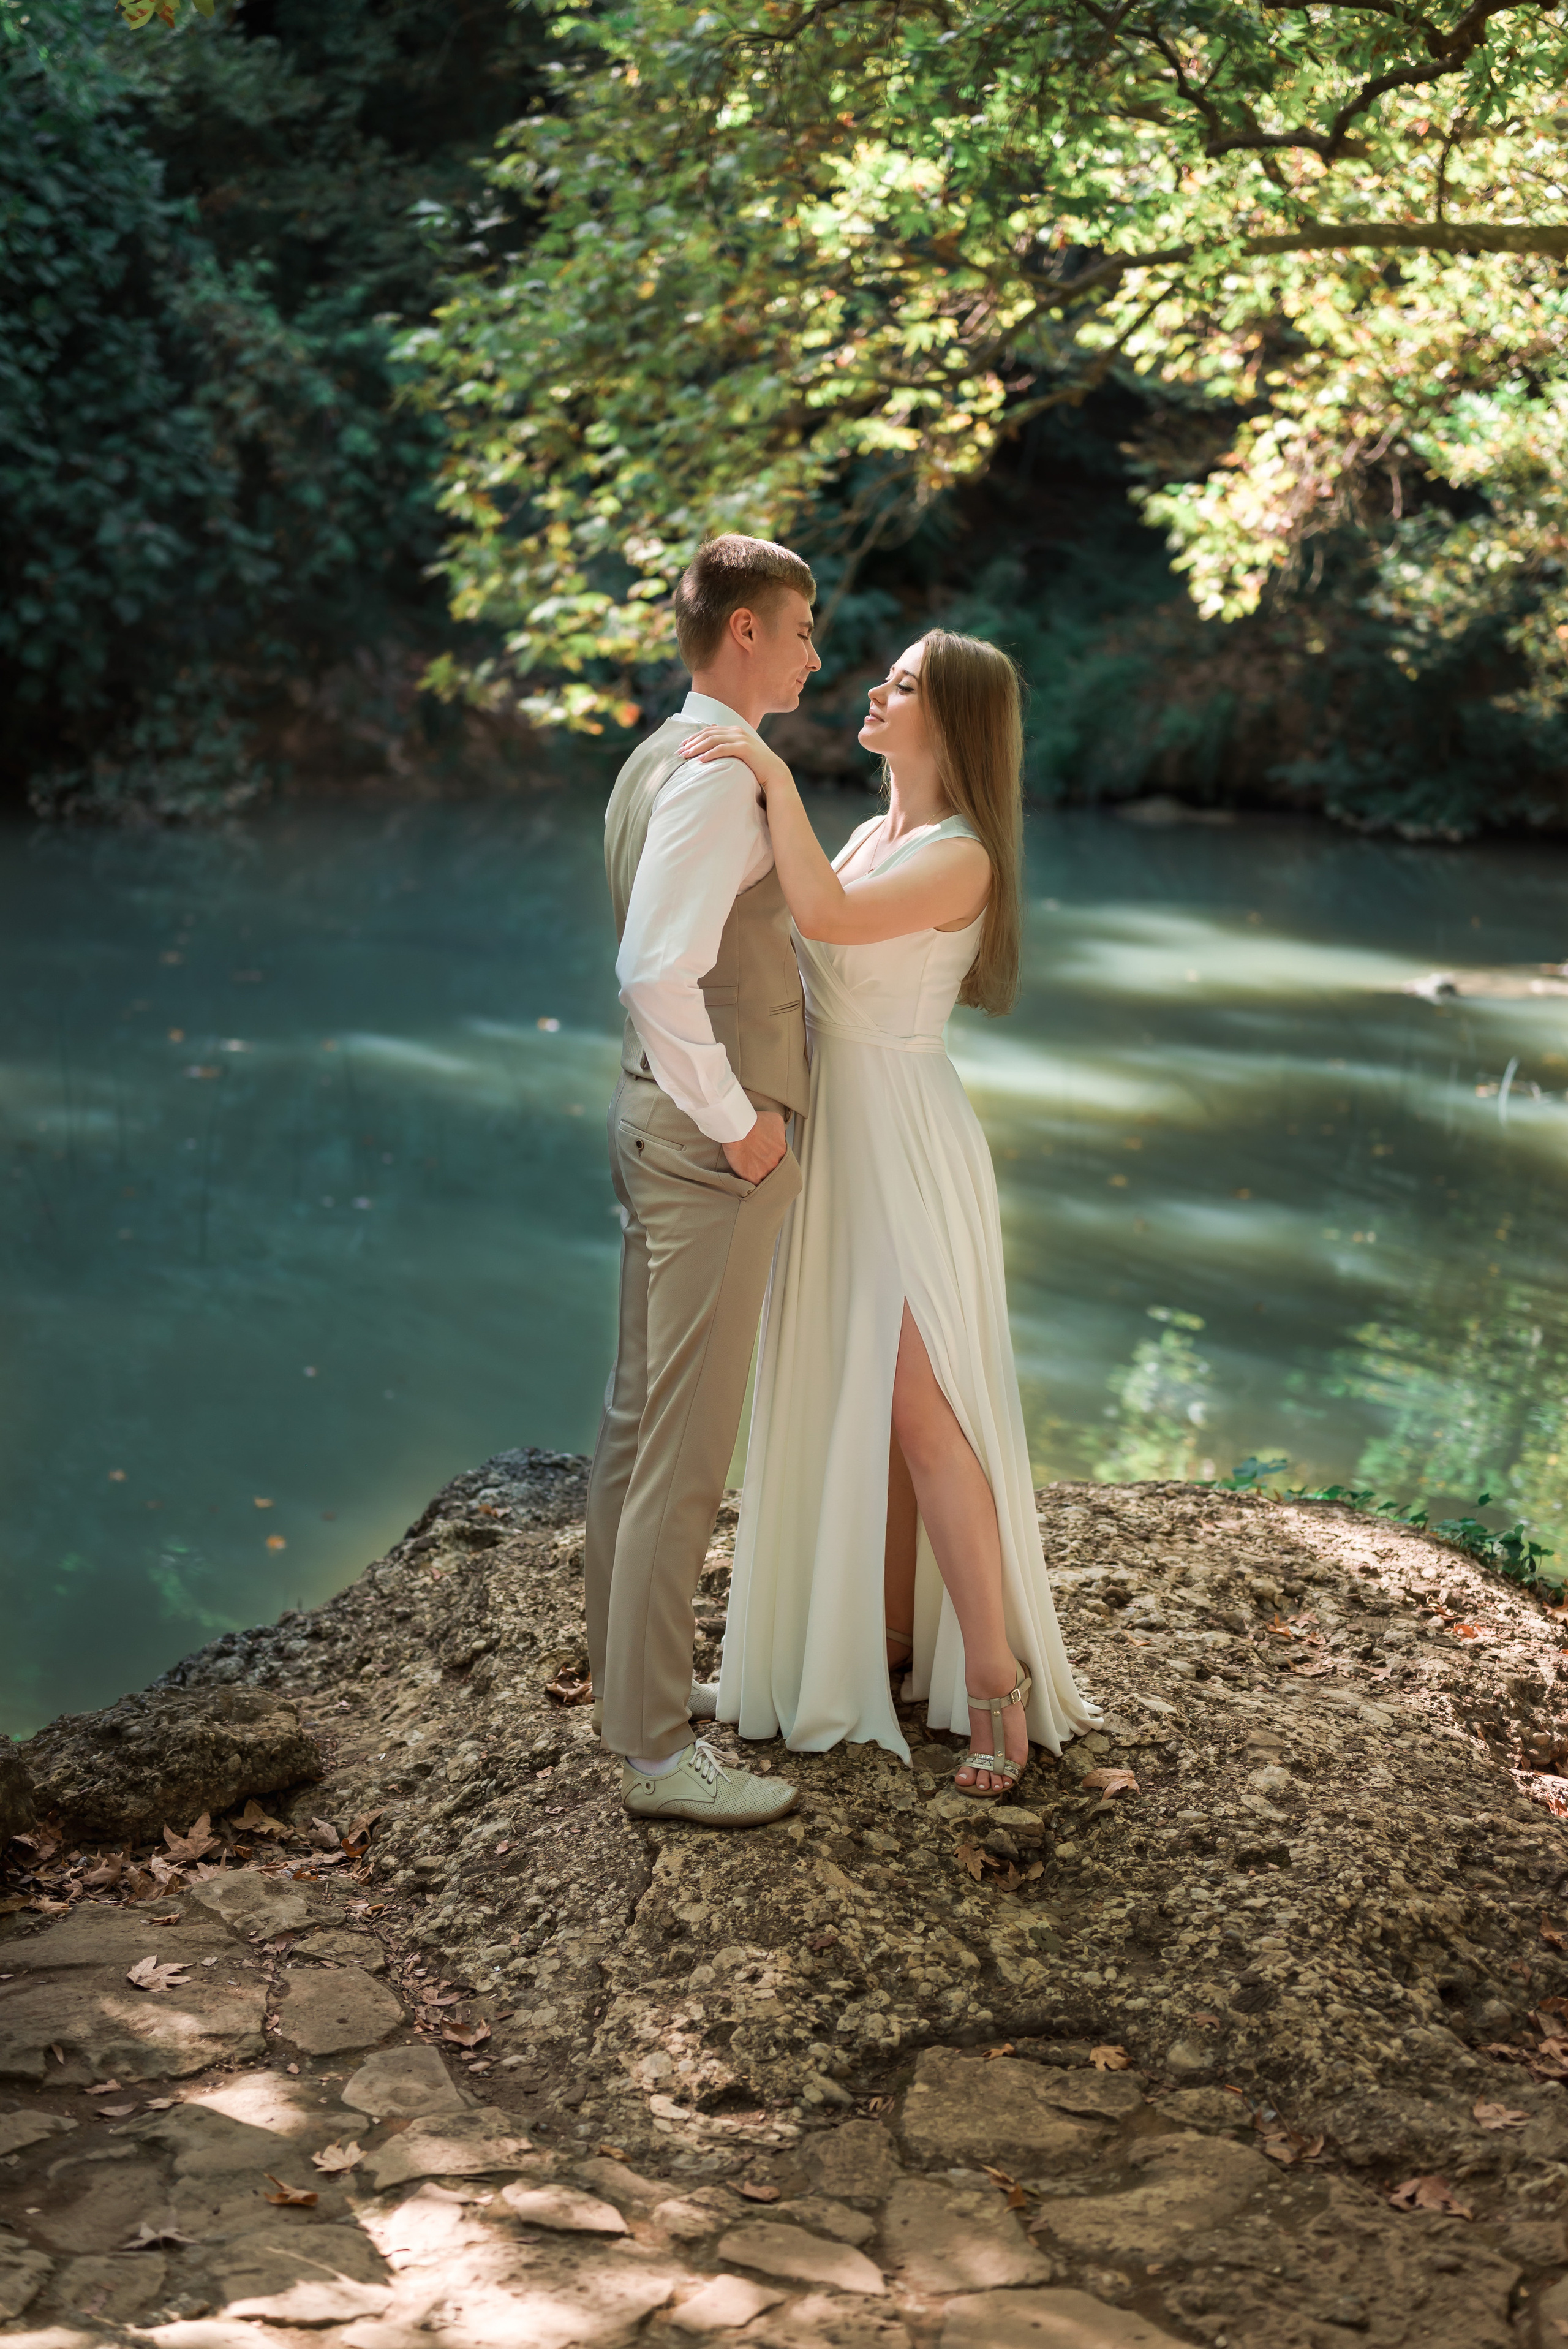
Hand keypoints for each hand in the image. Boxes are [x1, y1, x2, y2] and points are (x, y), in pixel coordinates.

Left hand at [680, 724, 794, 802]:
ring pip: (713, 740)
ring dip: (697, 747)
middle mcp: (736, 731)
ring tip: (686, 755)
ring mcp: (740, 738)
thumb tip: (711, 743)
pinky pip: (722, 749)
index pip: (708, 730)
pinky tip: (701, 761)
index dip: (694, 737)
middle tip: (680, 752)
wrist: (773, 772)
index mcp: (734, 731)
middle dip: (692, 742)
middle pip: (708, 733)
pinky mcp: (744, 748)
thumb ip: (727, 746)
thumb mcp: (739, 753)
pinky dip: (710, 754)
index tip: (682, 746)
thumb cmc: (755, 765)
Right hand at [723, 1111, 786, 1182]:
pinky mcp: (753, 1177)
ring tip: (751, 1171)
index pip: (781, 1159)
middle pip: (774, 1170)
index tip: (765, 1157)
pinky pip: (754, 1185)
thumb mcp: (775, 1120)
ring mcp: (765, 1171)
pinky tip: (746, 1178)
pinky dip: (751, 1182)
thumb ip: (780, 1131)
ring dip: (760, 1176)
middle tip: (758, 1164)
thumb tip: (780, 1135)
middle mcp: (776, 1163)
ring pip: (765, 1179)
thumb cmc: (754, 1121)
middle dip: (768, 1168)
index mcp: (783, 1151)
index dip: (773, 1158)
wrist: (738, 1128)